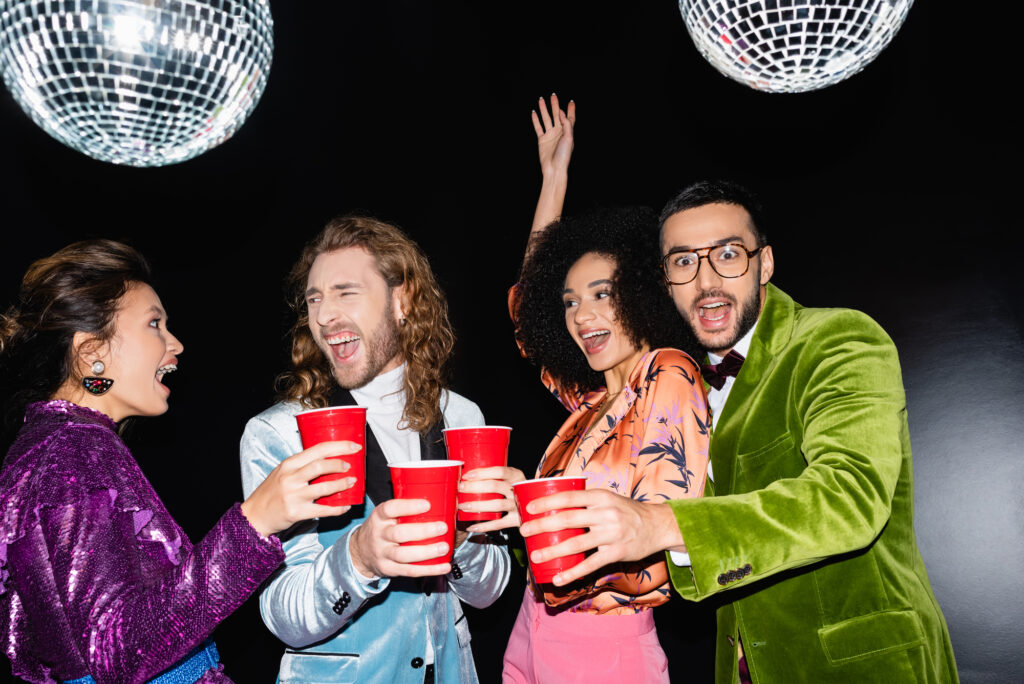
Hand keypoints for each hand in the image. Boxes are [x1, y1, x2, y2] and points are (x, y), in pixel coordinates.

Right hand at [241, 441, 358, 535]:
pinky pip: (322, 510)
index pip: (317, 449)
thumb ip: (302, 465)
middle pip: (320, 465)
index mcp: (289, 464)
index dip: (339, 446)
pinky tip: (346, 506)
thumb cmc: (271, 492)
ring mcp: (293, 495)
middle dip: (340, 463)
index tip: (353, 446)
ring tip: (352, 482)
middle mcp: (291, 478)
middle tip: (351, 465)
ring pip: (323, 487)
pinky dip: (337, 508)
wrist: (254, 515)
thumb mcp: (283, 472)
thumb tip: (331, 459)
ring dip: (341, 484)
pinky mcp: (297, 512)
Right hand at [349, 499, 453, 578]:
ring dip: (426, 552)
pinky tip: (444, 566)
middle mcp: (379, 535)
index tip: (427, 505)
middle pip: (399, 534)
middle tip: (442, 527)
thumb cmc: (382, 528)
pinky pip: (410, 571)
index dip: (408, 507)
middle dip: (423, 531)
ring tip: (444, 547)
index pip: (390, 509)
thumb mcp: (385, 515)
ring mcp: (383, 554)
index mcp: (379, 517)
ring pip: (404, 555)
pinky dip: (429, 570)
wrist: (360, 551)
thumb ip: (405, 509)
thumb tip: (439, 499)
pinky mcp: (389, 569)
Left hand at [458, 466, 526, 533]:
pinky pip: (499, 524)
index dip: (481, 473)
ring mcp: (519, 505)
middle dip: (474, 487)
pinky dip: (484, 526)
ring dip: (477, 505)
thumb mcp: (511, 478)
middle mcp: (519, 489)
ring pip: (496, 505)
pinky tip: (471, 526)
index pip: (499, 471)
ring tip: (462, 506)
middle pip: (494, 486)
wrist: (536, 505)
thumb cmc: (515, 488)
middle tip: (460, 488)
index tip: (466, 476)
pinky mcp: (517, 520)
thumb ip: (496, 476)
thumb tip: (467, 474)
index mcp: (517, 475)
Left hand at [518, 489, 684, 585]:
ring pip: (576, 543)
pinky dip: (573, 572)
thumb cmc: (627, 511)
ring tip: (535, 556)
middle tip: (524, 530)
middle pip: (567, 519)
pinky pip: (591, 564)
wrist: (658, 525)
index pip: (569, 496)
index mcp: (600, 496)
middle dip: (542, 525)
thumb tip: (554, 503)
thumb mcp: (608, 498)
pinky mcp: (616, 552)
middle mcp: (605, 513)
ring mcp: (611, 534)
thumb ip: (586, 501)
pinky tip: (558, 578)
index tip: (528, 507)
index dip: (547, 501)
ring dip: (553, 551)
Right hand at [532, 93, 575, 178]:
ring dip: (544, 109)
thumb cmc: (563, 155)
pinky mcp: (542, 139)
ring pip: (546, 119)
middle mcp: (559, 132)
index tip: (571, 101)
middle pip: (557, 115)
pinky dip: (535, 120)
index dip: (570, 110)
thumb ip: (567, 125)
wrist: (554, 168)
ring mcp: (550, 135)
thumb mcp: (569, 138)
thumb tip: (562, 114)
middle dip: (555, 105)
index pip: (570, 118)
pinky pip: (538, 127)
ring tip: (541, 100)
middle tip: (553, 95)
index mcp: (568, 132)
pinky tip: (534, 112)